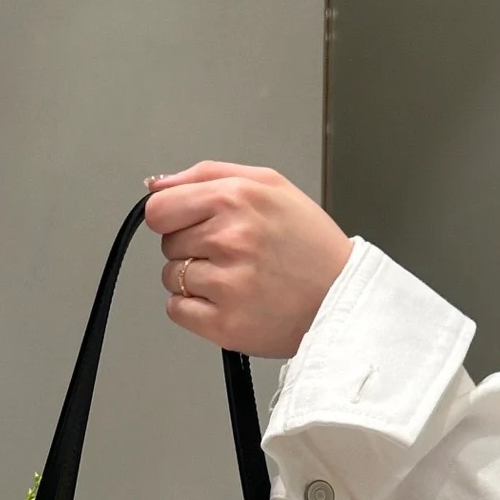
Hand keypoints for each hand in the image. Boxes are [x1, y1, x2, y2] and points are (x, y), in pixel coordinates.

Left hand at [142, 161, 352, 359]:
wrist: (342, 296)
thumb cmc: (308, 243)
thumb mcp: (269, 185)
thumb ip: (207, 176)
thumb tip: (156, 185)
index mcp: (237, 199)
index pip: (159, 209)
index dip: (172, 218)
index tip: (192, 226)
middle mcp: (230, 238)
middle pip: (167, 243)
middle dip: (192, 247)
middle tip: (233, 254)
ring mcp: (227, 283)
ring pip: (171, 277)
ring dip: (194, 280)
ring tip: (235, 278)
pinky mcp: (224, 323)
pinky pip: (177, 310)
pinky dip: (194, 309)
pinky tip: (226, 301)